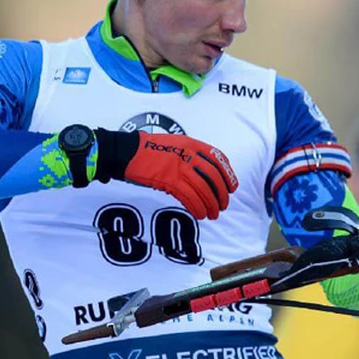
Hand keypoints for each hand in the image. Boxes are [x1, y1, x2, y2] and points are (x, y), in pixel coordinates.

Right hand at [94, 129, 237, 219]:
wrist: (126, 151)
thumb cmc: (149, 149)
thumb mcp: (176, 143)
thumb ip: (192, 155)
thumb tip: (208, 173)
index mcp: (193, 144)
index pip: (219, 160)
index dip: (229, 176)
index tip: (232, 188)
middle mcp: (189, 155)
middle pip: (214, 178)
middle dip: (221, 194)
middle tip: (223, 206)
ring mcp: (179, 168)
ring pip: (204, 190)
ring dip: (211, 205)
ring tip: (213, 215)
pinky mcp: (169, 180)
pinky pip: (189, 197)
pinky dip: (197, 207)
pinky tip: (200, 214)